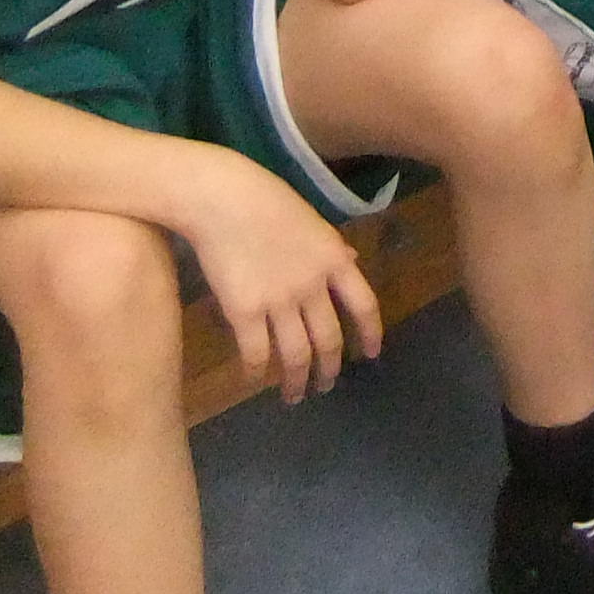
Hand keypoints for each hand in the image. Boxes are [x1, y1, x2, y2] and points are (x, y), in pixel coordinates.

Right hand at [179, 152, 384, 403]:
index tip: (370, 355)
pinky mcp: (243, 312)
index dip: (370, 333)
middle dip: (329, 369)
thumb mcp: (313, 221)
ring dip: (297, 381)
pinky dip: (258, 372)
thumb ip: (332, 250)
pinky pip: (256, 354)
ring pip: (296, 355)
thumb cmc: (266, 202)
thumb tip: (352, 264)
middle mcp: (312, 286)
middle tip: (324, 386)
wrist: (222, 198)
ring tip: (294, 395)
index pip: (364, 305)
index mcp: (334, 261)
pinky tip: (256, 379)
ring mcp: (279, 301)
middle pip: (329, 339)